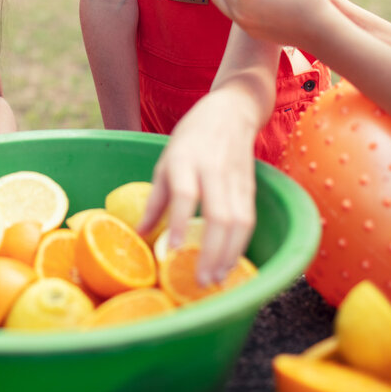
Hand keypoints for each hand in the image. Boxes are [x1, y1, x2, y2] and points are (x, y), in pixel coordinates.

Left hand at [137, 89, 256, 284]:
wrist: (232, 111)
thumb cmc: (192, 137)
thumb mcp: (166, 160)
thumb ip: (156, 199)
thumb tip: (140, 233)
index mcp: (186, 159)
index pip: (184, 192)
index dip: (179, 221)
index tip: (173, 249)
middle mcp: (213, 169)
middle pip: (218, 215)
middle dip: (211, 251)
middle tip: (200, 280)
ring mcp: (235, 179)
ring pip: (238, 222)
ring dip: (228, 254)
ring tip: (215, 278)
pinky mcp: (250, 187)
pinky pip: (248, 220)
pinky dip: (240, 246)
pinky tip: (229, 263)